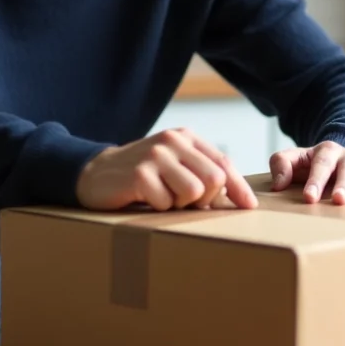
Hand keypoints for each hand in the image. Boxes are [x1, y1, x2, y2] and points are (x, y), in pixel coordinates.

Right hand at [76, 128, 257, 211]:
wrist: (95, 174)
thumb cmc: (142, 174)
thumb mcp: (174, 165)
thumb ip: (202, 173)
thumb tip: (239, 199)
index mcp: (185, 137)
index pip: (223, 162)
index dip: (238, 187)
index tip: (249, 206)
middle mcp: (173, 142)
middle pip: (214, 179)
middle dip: (204, 200)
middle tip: (183, 202)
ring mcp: (155, 156)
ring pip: (193, 192)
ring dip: (179, 205)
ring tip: (162, 197)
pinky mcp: (139, 174)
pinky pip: (166, 203)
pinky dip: (158, 208)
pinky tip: (144, 198)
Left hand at [269, 141, 344, 204]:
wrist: (339, 155)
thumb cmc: (313, 164)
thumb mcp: (295, 160)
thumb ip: (281, 165)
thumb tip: (277, 185)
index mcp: (324, 151)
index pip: (319, 165)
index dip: (314, 181)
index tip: (309, 198)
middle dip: (342, 184)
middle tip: (338, 200)